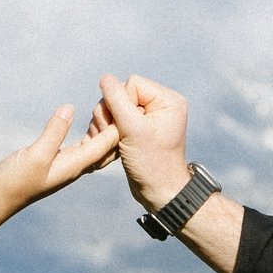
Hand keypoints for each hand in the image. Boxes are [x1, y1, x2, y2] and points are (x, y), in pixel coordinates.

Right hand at [0, 104, 121, 271]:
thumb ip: (53, 132)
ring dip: (102, 131)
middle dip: (116, 129)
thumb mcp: (35, 154)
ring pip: (91, 147)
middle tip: (124, 106)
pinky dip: (85, 133)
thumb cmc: (13, 181)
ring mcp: (61, 164)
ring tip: (111, 111)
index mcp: (74, 166)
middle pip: (104, 148)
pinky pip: (76, 146)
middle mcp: (72, 166)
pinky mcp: (49, 160)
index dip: (118, 125)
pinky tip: (84, 123)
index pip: (105, 144)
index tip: (129, 104)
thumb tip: (70, 108)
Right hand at [91, 72, 192, 213]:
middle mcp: (159, 105)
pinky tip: (113, 148)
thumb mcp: (133, 129)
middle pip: (120, 94)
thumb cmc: (152, 164)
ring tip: (115, 145)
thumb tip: (105, 78)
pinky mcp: (137, 129)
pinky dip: (108, 133)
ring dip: (107, 126)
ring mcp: (147, 117)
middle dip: (112, 116)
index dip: (121, 103)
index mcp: (167, 100)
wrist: (159, 193)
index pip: (131, 83)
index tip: (126, 128)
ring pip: (113, 108)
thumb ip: (118, 100)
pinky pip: (115, 120)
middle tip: (117, 138)